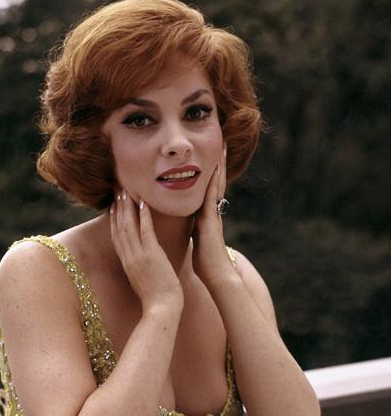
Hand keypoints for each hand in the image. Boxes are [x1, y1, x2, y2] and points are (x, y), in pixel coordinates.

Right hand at [110, 190, 183, 312]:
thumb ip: (141, 268)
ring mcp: (139, 256)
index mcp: (127, 263)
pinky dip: (144, 216)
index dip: (113, 220)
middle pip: (119, 228)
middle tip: (116, 191)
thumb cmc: (157, 298)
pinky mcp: (151, 255)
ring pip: (129, 227)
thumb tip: (144, 261)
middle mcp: (129, 257)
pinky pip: (146, 231)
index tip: (112, 206)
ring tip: (126, 191)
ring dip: (127, 207)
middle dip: (117, 208)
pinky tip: (143, 203)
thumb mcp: (143, 280)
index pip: (117, 237)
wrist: (162, 309)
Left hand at [192, 147, 233, 289]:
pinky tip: (214, 169)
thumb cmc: (205, 260)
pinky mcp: (211, 220)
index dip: (211, 172)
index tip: (210, 156)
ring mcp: (213, 214)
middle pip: (216, 181)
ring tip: (222, 146)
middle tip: (222, 142)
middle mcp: (212, 211)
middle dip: (219, 163)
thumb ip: (197, 228)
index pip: (208, 189)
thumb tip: (193, 224)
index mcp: (206, 215)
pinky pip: (212, 196)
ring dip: (220, 166)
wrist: (216, 274)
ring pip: (217, 184)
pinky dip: (214, 182)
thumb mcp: (198, 238)